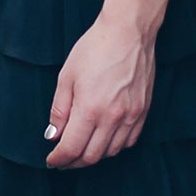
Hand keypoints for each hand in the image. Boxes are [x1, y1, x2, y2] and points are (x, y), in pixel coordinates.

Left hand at [45, 9, 157, 168]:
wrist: (129, 32)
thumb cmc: (95, 49)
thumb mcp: (67, 76)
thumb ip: (59, 110)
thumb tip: (53, 135)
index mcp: (89, 109)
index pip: (71, 148)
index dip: (59, 159)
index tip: (51, 161)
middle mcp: (112, 117)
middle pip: (91, 156)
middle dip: (73, 162)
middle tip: (63, 160)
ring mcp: (131, 116)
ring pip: (111, 152)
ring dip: (94, 156)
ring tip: (81, 151)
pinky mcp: (143, 111)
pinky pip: (129, 141)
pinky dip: (114, 147)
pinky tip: (104, 141)